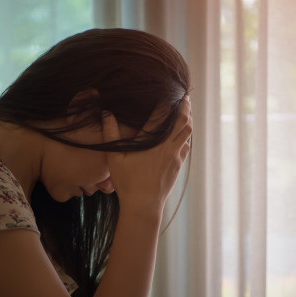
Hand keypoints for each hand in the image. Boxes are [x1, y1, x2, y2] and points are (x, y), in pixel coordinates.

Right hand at [101, 97, 191, 212]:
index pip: (162, 115)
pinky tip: (186, 131)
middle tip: (184, 96)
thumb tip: (106, 113)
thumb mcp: (114, 157)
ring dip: (189, 119)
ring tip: (188, 109)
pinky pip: (187, 145)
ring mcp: (175, 156)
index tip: (170, 92)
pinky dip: (187, 134)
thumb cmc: (127, 182)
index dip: (167, 101)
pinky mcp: (178, 165)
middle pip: (182, 121)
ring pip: (187, 132)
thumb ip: (110, 133)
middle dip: (184, 107)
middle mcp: (167, 146)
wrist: (143, 205)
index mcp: (151, 141)